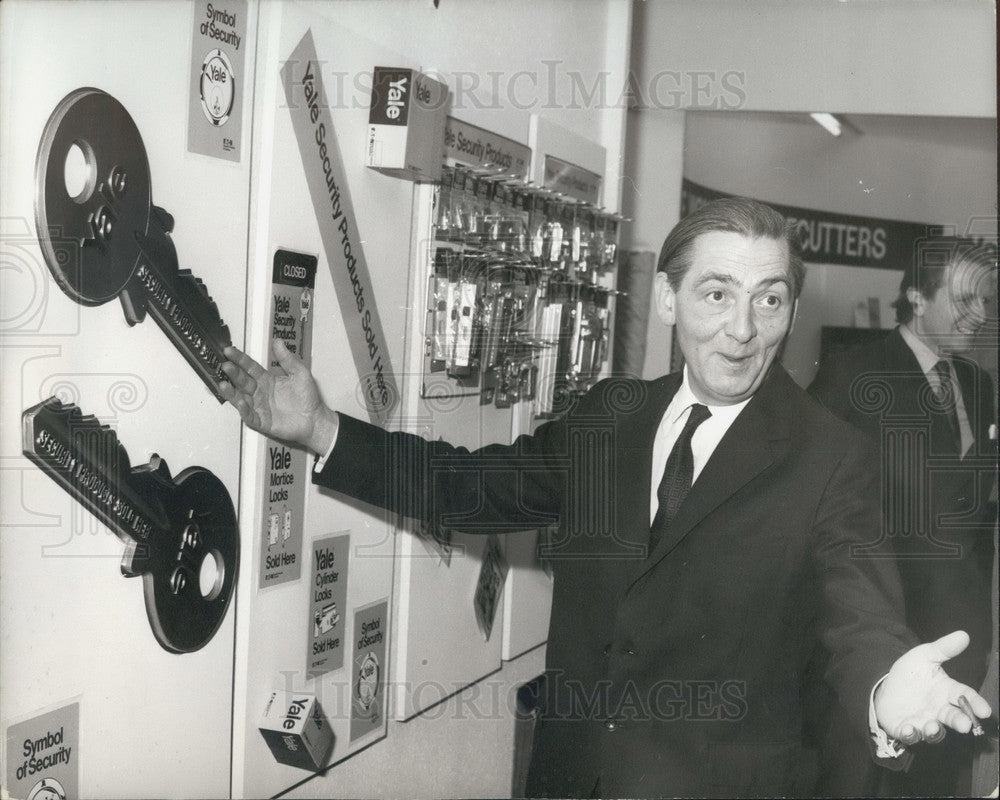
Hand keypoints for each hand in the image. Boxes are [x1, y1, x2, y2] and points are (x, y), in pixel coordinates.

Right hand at [219, 340, 337, 453]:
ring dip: (231, 392)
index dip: (239, 359)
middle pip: (242, 381)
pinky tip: (241, 402)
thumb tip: (278, 342)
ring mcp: (260, 407)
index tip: (229, 351)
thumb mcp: (300, 374)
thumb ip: (288, 359)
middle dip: (233, 373)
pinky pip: (249, 416)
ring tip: (223, 384)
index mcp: (267, 380)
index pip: (249, 367)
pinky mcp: (262, 421)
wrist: (315, 420)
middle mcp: (260, 392)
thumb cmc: (308, 398)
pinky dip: (244, 410)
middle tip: (225, 365)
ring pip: (240, 398)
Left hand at [874, 630, 992, 744]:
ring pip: (935, 731)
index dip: (976, 704)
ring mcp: (924, 721)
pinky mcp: (906, 729)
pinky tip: (908, 728)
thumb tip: (963, 634)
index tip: (985, 710)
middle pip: (953, 718)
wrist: (887, 687)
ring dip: (935, 731)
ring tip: (933, 726)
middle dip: (960, 722)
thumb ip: (944, 649)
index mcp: (947, 692)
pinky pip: (910, 735)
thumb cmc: (912, 674)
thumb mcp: (925, 656)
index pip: (965, 697)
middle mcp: (939, 710)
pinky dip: (910, 734)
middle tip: (965, 724)